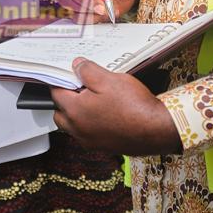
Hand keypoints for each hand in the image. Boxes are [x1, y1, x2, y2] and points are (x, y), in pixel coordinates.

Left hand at [51, 58, 181, 154]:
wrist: (156, 130)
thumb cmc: (133, 107)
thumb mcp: (109, 79)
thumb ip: (88, 71)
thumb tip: (77, 66)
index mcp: (75, 111)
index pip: (56, 93)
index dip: (62, 80)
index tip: (70, 73)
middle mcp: (78, 130)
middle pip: (61, 113)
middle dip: (66, 100)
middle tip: (82, 86)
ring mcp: (90, 141)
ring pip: (74, 126)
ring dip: (78, 113)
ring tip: (96, 99)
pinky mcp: (103, 146)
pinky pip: (88, 134)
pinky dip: (91, 124)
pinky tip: (108, 113)